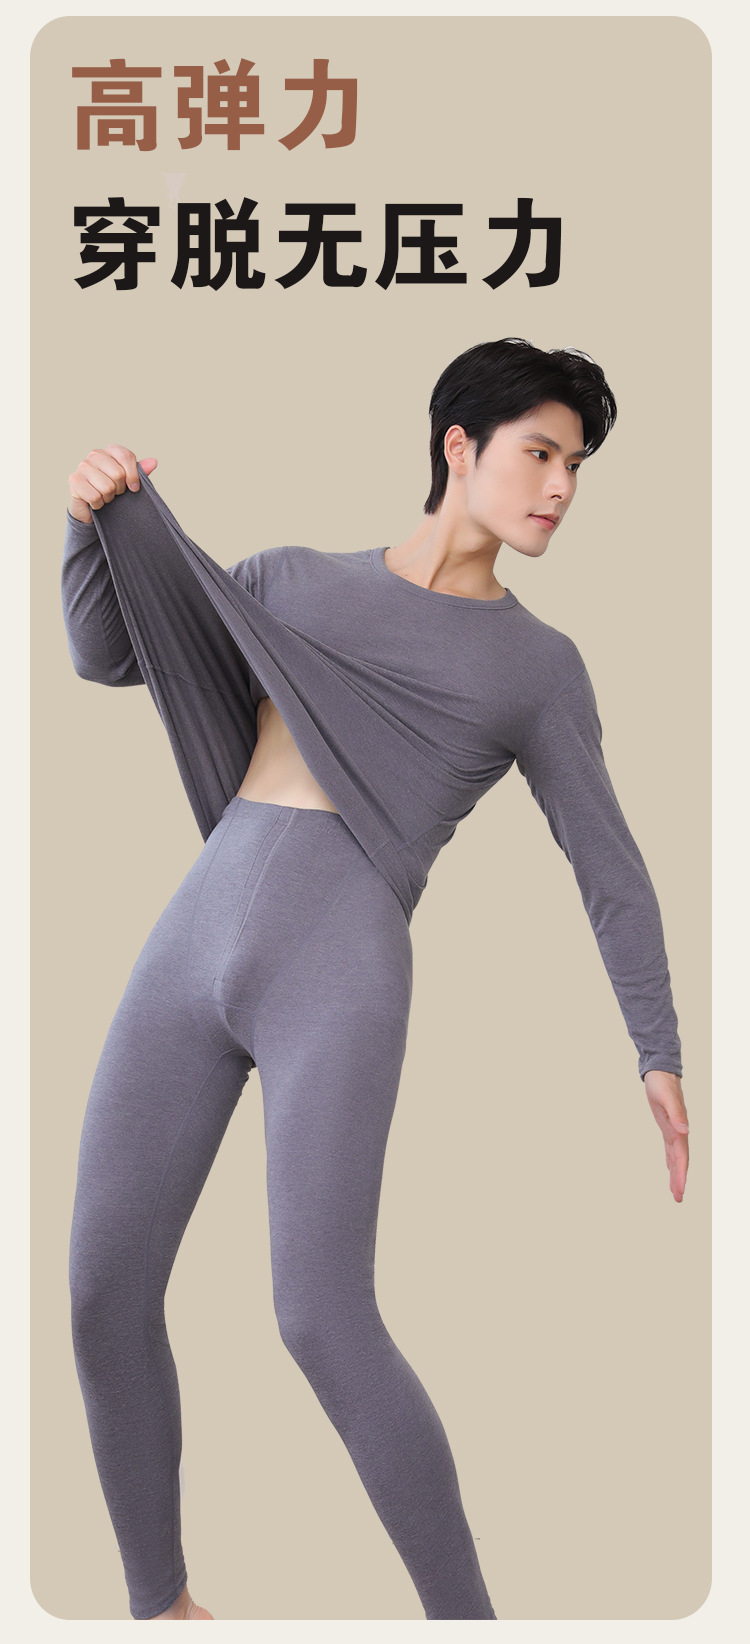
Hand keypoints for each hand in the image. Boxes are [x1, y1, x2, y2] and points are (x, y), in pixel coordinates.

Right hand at [68, 445, 157, 524]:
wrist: (92, 509)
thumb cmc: (113, 492)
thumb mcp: (129, 482)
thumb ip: (141, 472)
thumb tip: (153, 462)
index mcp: (110, 451)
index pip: (126, 456)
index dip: (133, 475)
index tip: (134, 488)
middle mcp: (95, 455)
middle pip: (118, 474)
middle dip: (119, 489)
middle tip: (114, 493)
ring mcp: (83, 466)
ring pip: (107, 487)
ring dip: (108, 498)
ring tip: (104, 497)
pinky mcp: (74, 480)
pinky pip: (95, 496)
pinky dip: (98, 504)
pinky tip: (95, 502)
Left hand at [643, 1069, 688, 1202]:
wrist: (661, 1072)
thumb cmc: (661, 1084)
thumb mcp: (666, 1098)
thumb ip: (676, 1114)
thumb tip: (685, 1131)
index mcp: (678, 1129)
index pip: (681, 1156)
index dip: (680, 1174)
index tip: (679, 1190)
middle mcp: (678, 1132)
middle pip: (680, 1160)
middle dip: (679, 1179)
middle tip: (678, 1198)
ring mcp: (673, 1130)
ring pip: (676, 1157)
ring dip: (676, 1173)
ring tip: (676, 1191)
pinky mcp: (668, 1127)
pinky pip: (671, 1149)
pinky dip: (671, 1161)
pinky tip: (671, 1169)